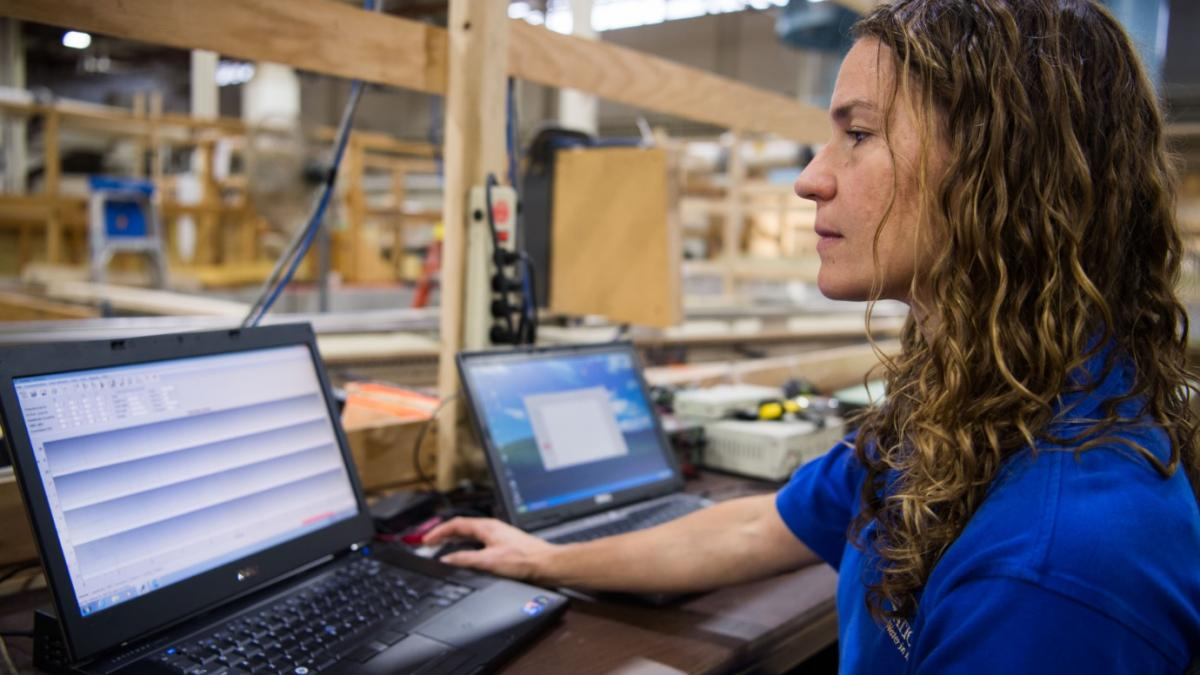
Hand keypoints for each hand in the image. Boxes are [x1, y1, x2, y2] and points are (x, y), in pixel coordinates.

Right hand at [422, 517, 558, 582]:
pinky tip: (466, 556)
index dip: (438, 531)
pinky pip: (478, 542)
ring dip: (455, 540)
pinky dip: (466, 546)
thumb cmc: (524, 560)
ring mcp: (499, 536)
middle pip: (462, 527)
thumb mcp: (489, 561)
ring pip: (471, 534)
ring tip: (443, 547)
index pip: (456, 524)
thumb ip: (465, 559)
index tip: (426, 540)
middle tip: (430, 543)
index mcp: (487, 527)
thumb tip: (446, 559)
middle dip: (444, 534)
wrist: (547, 565)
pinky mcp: (504, 546)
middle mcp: (492, 529)